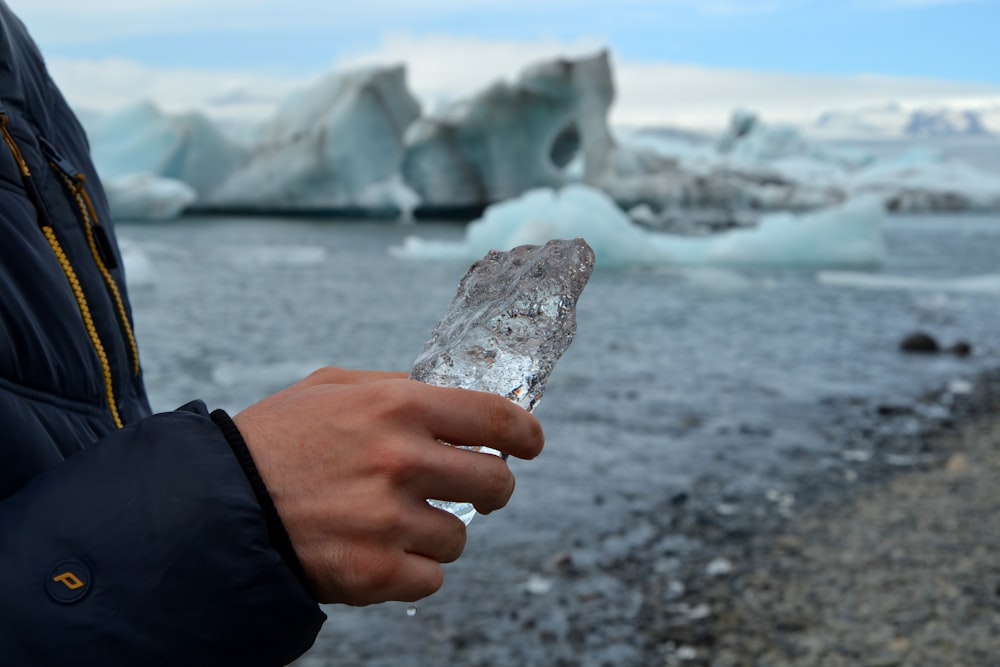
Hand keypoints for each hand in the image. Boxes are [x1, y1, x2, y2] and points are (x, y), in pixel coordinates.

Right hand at [232, 367, 543, 605]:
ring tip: (394, 521)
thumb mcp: (331, 389)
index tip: (531, 443)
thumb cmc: (273, 441)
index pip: (496, 418)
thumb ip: (396, 390)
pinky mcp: (375, 572)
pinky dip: (412, 570)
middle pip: (496, 482)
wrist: (214, 505)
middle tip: (472, 489)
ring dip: (438, 532)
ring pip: (461, 537)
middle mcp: (401, 461)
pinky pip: (431, 577)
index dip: (526, 433)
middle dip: (491, 487)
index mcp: (397, 407)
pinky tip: (378, 550)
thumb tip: (453, 405)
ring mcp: (389, 521)